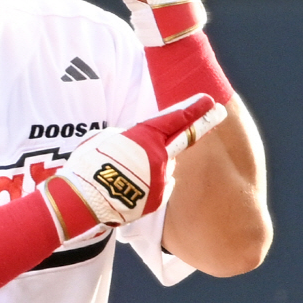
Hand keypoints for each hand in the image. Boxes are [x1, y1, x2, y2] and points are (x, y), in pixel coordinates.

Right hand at [43, 97, 226, 235]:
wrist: (82, 201)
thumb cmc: (88, 166)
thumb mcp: (106, 140)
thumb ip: (130, 139)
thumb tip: (140, 146)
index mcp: (146, 137)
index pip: (175, 119)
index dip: (193, 109)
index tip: (210, 100)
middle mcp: (160, 157)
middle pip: (186, 138)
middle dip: (203, 123)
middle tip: (220, 112)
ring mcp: (161, 180)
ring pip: (163, 166)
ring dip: (152, 166)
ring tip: (123, 172)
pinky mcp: (157, 200)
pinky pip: (157, 186)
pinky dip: (147, 184)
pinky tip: (128, 187)